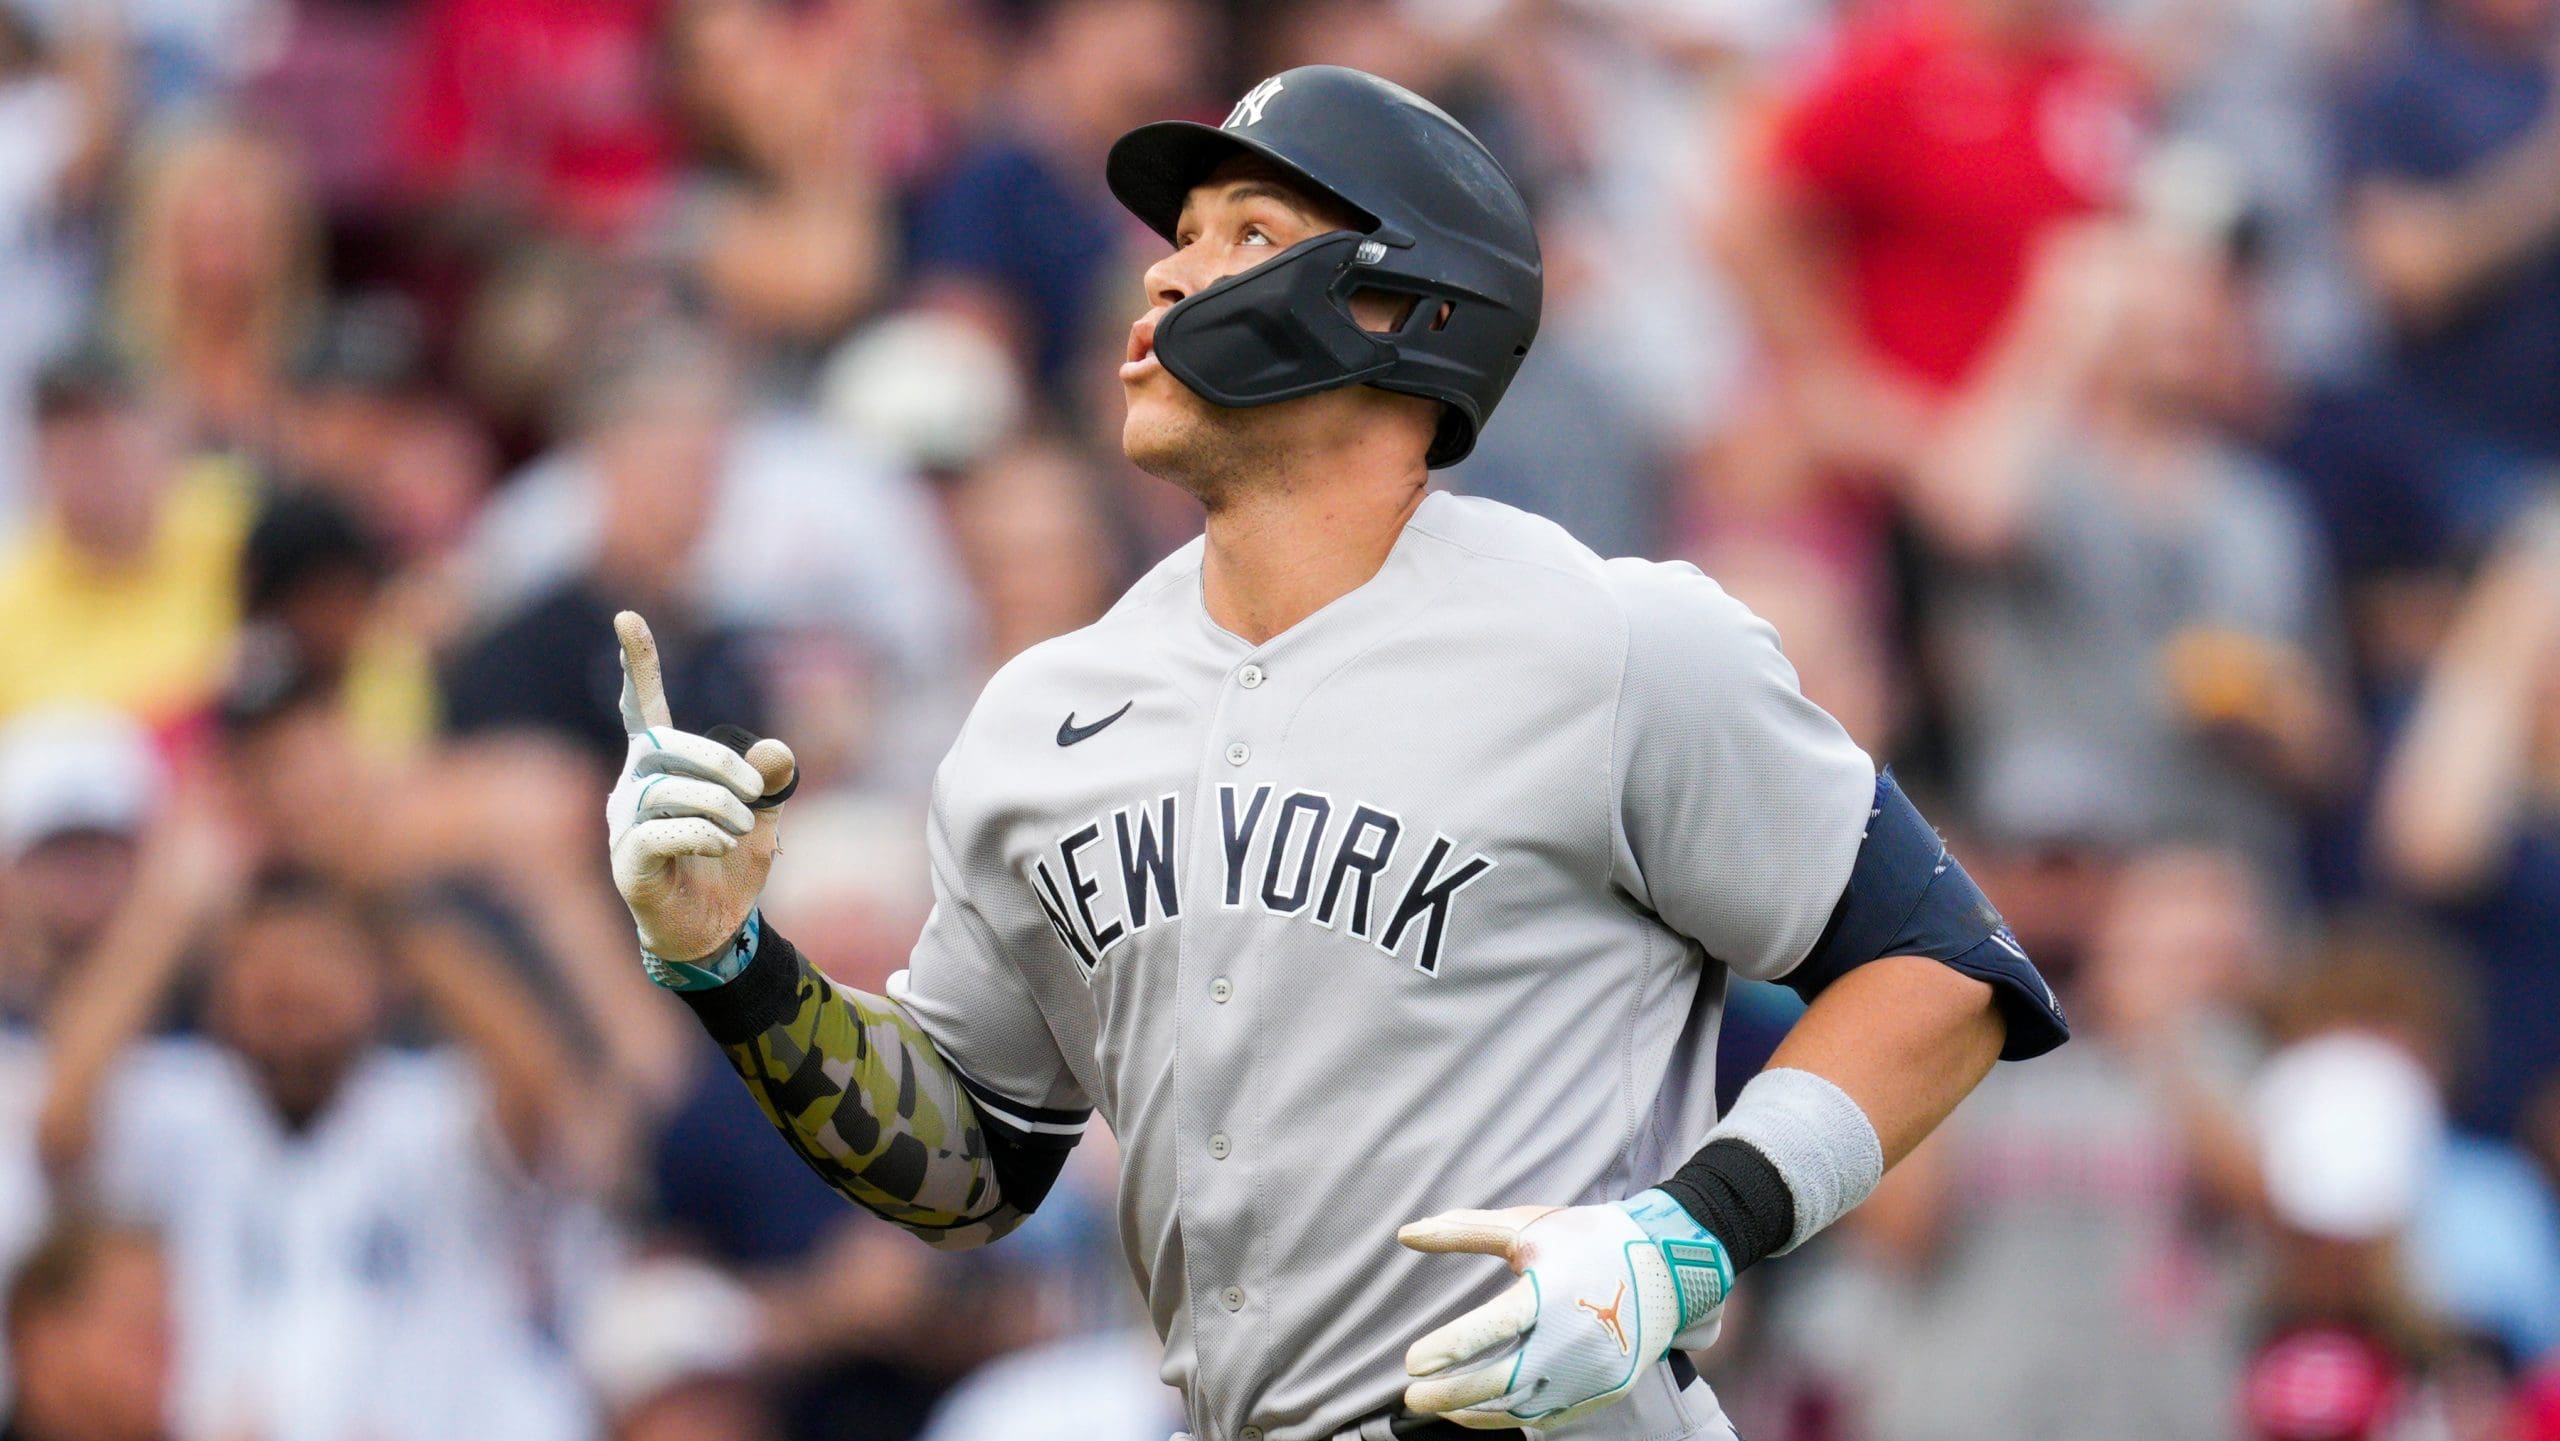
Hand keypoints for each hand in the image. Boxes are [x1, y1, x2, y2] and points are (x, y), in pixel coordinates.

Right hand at [607, 611, 797, 969]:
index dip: (638, 665)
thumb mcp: (761, 816)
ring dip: (718, 807)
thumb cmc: (728, 867)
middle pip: (665, 746)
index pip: (642, 707)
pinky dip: (703, 835)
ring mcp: (623, 826)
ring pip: (667, 791)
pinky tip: (722, 846)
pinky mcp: (628, 863)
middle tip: (755, 793)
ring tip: (742, 830)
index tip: (627, 617)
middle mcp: (631, 789)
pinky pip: (660, 832)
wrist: (714, 930)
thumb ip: (767, 782)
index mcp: (659, 768)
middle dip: (719, 763)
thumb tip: (778, 750)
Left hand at [1397, 1190, 1731, 1428]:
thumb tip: (1404, 1234)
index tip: (1411, 1363)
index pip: (1494, 1327)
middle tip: (1411, 1395)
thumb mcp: (1526, 1226)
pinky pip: (1548, 1415)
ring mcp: (1592, 1371)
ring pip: (1522, 1407)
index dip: (1451, 1348)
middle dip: (1450, 1393)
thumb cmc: (1587, 1238)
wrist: (1668, 1265)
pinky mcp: (1603, 1391)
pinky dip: (1508, 1417)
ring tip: (1437, 1405)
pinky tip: (1478, 1411)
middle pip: (1503, 1379)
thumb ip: (1463, 1231)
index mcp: (1553, 1291)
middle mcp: (1574, 1338)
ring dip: (1474, 1411)